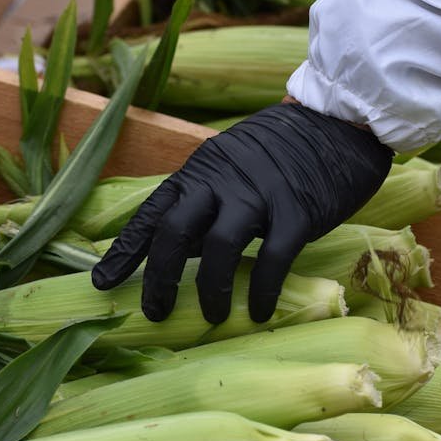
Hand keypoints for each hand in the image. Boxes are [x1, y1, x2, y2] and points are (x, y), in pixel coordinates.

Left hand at [91, 102, 391, 323]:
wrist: (338, 123)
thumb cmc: (284, 151)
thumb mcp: (233, 164)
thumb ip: (206, 198)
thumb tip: (181, 248)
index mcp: (201, 170)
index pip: (153, 212)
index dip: (126, 250)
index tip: (103, 282)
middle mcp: (222, 181)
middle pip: (175, 231)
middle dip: (159, 277)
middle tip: (155, 311)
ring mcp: (259, 195)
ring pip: (218, 248)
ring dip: (208, 289)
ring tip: (210, 316)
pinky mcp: (297, 211)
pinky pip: (272, 259)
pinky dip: (260, 291)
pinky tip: (256, 312)